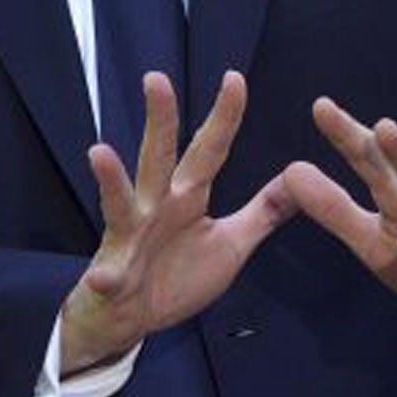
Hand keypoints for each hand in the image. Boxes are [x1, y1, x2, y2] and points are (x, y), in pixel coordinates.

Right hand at [59, 70, 295, 374]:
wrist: (130, 318)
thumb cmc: (175, 275)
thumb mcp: (230, 243)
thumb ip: (262, 213)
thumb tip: (296, 181)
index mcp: (187, 197)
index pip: (209, 150)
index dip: (223, 117)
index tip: (235, 79)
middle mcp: (156, 207)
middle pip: (159, 157)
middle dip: (160, 121)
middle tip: (157, 80)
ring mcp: (130, 238)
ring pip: (121, 203)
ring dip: (111, 180)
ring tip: (100, 153)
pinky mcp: (114, 275)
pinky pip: (109, 275)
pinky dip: (106, 276)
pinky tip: (104, 277)